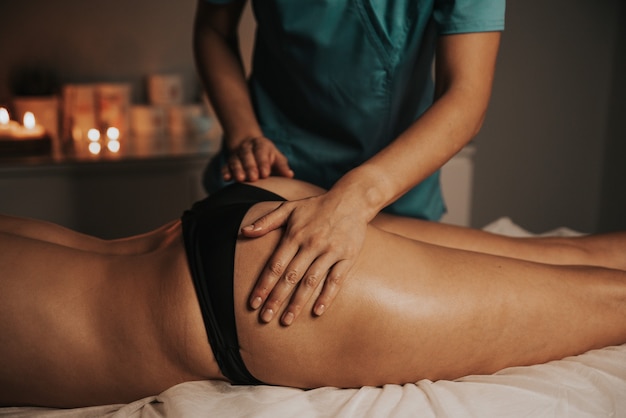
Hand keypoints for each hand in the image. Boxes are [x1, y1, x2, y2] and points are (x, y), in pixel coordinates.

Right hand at [223, 136, 292, 181]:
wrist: (250, 146)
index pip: (261, 152)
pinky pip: (226, 166)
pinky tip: (226, 179)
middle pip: (247, 156)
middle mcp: (247, 147)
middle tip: (253, 178)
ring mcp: (237, 154)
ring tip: (240, 179)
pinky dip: (226, 172)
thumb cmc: (268, 156)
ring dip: (237, 170)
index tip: (265, 174)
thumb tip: (290, 175)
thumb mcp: (277, 158)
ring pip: (236, 161)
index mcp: (261, 145)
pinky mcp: (229, 162)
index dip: (263, 163)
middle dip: (250, 167)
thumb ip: (282, 166)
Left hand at [242, 192, 367, 325]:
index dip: (263, 285)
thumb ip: (266, 221)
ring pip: (311, 281)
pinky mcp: (347, 256)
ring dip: (298, 302)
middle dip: (276, 299)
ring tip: (286, 320)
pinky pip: (336, 279)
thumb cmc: (316, 206)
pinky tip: (317, 311)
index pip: (275, 265)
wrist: (351, 200)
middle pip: (290, 277)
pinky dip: (327, 296)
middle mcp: (311, 244)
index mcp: (294, 235)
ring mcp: (330, 251)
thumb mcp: (289, 208)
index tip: (253, 303)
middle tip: (265, 318)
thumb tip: (243, 232)